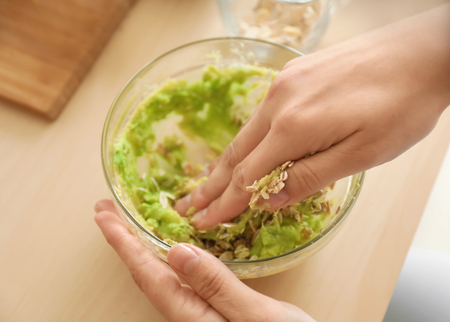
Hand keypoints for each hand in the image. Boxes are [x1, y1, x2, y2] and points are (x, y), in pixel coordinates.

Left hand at [94, 199, 314, 321]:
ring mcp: (200, 311)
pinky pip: (180, 276)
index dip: (123, 242)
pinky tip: (171, 246)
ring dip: (141, 244)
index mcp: (192, 315)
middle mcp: (190, 314)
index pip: (148, 274)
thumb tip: (177, 252)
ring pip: (161, 274)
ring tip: (128, 223)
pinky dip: (167, 254)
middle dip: (123, 239)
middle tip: (105, 211)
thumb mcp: (255, 316)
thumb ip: (217, 287)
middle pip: (146, 273)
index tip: (103, 215)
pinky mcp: (214, 307)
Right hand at [176, 5, 449, 228]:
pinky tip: (244, 149)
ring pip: (246, 133)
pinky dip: (248, 139)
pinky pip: (261, 115)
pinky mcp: (292, 74)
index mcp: (294, 128)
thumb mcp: (362, 154)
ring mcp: (283, 84)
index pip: (248, 175)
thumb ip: (311, 177)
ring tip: (206, 185)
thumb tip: (270, 199)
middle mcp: (278, 103)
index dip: (225, 203)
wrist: (425, 51)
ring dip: (226, 163)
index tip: (204, 221)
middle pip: (236, 153)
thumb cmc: (402, 106)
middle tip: (188, 206)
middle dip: (211, 185)